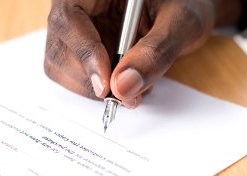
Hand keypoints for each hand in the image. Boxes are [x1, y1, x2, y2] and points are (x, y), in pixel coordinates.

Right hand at [45, 0, 243, 107]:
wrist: (187, 10)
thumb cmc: (186, 4)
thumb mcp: (181, 22)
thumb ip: (155, 52)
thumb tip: (124, 87)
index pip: (69, 18)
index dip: (84, 54)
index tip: (106, 86)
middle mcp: (80, 6)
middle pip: (59, 47)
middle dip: (89, 79)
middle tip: (124, 96)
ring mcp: (79, 30)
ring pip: (62, 66)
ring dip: (93, 88)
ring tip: (132, 88)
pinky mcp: (84, 50)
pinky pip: (77, 76)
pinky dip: (99, 89)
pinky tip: (126, 82)